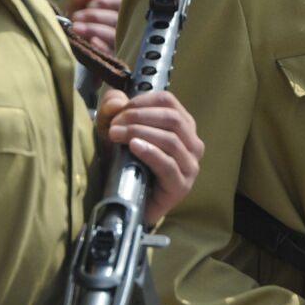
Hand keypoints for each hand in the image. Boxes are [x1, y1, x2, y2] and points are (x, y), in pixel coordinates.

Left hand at [66, 0, 121, 51]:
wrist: (73, 52)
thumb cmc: (78, 26)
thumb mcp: (77, 9)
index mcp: (120, 12)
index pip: (123, 4)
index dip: (108, 2)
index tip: (91, 3)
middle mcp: (124, 28)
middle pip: (118, 20)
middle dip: (96, 17)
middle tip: (77, 17)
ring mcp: (120, 45)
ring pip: (115, 36)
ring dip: (95, 30)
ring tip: (76, 28)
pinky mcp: (113, 60)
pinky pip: (112, 55)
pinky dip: (103, 47)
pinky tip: (93, 42)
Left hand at [97, 89, 202, 223]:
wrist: (129, 202)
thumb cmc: (127, 164)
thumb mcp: (115, 131)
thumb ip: (112, 110)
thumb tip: (116, 102)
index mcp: (182, 126)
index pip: (169, 101)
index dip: (143, 101)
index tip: (120, 109)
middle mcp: (192, 143)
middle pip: (172, 118)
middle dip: (139, 117)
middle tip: (114, 125)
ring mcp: (190, 165)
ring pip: (172, 140)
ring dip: (141, 133)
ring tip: (117, 135)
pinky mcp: (181, 185)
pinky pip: (169, 165)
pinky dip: (150, 152)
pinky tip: (134, 147)